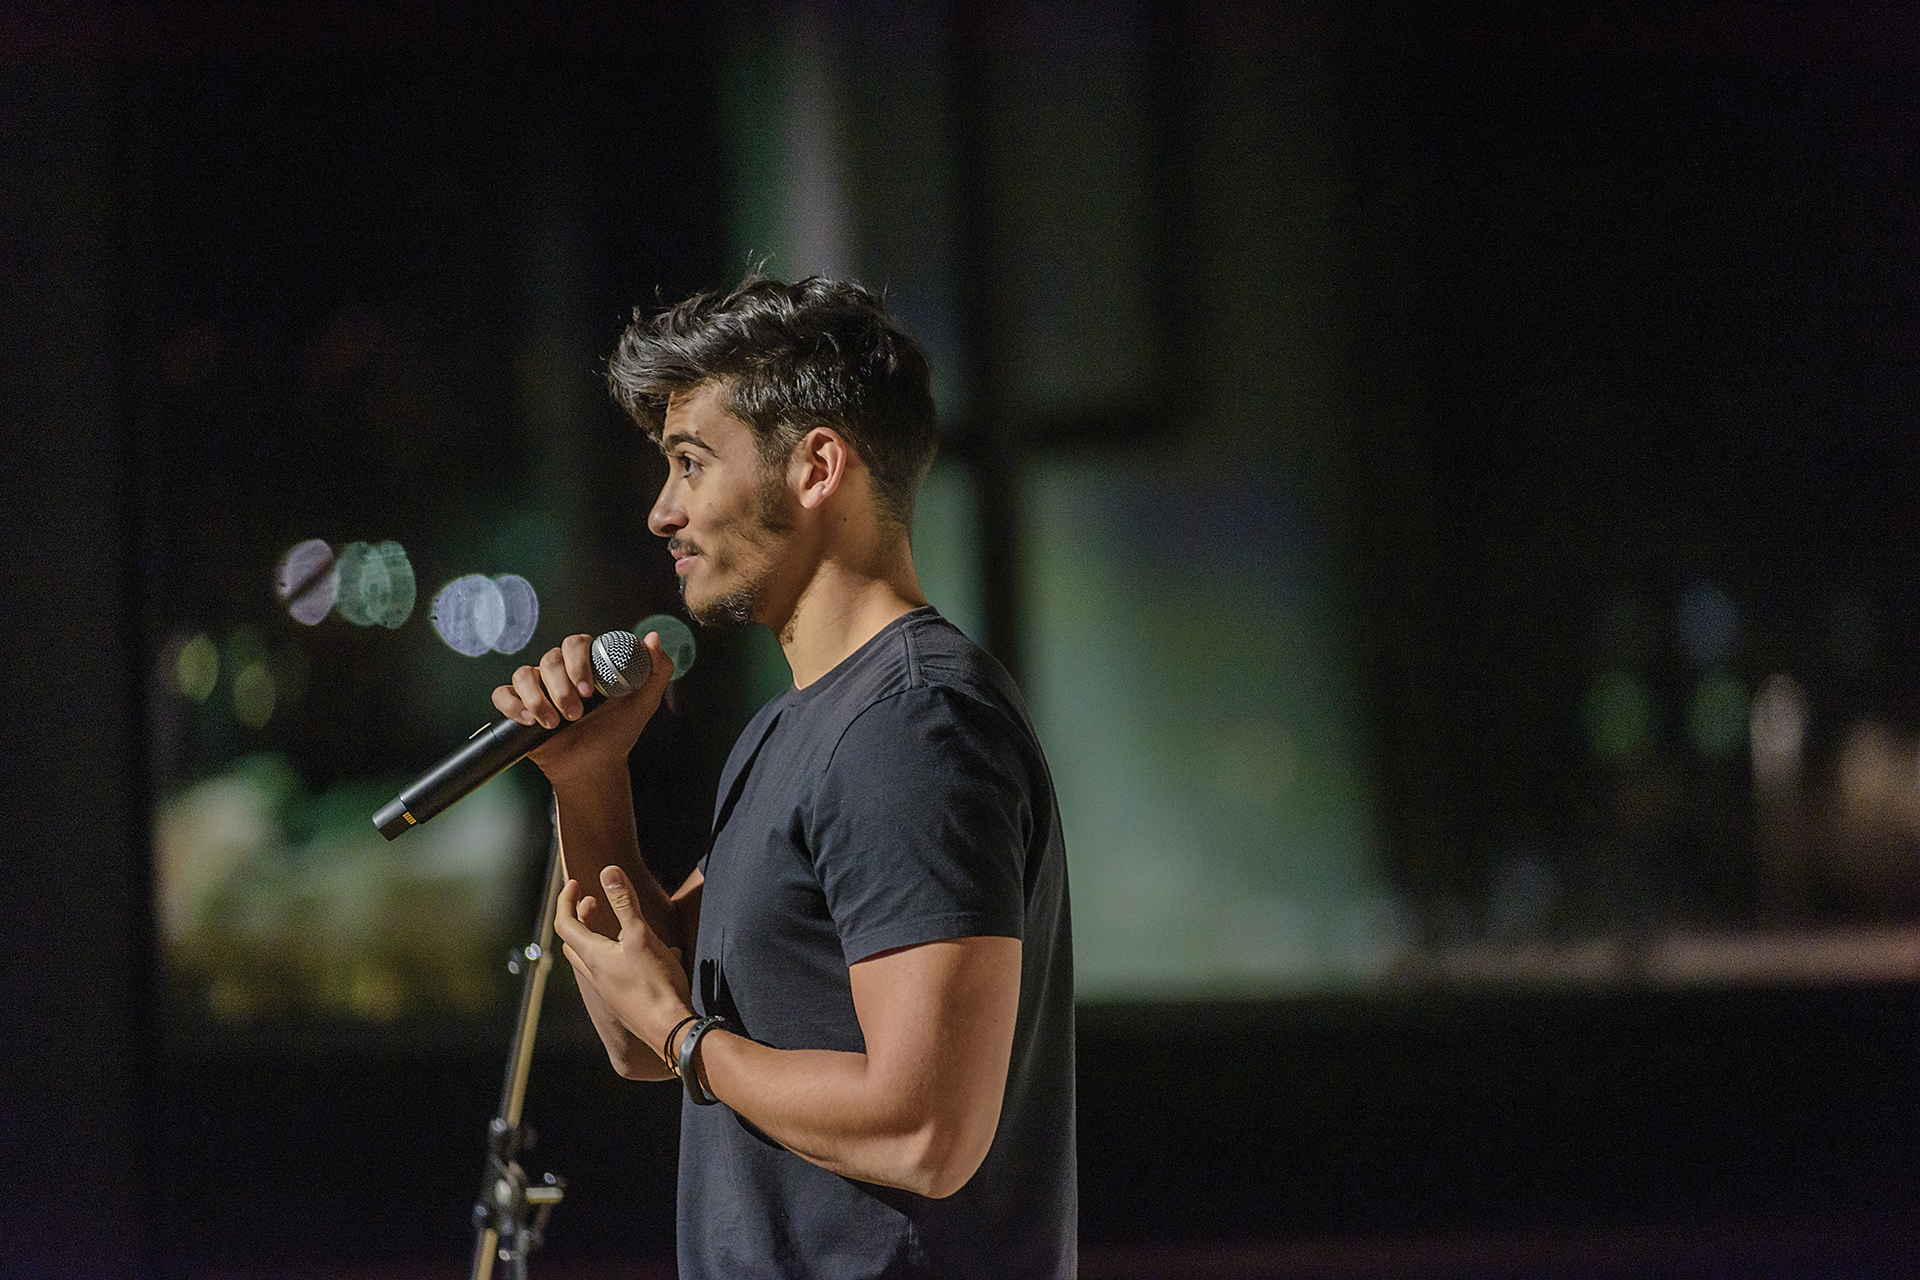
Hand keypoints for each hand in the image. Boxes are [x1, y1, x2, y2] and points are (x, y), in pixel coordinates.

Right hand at [490, 631, 673, 783]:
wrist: (594, 766)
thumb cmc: (618, 732)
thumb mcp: (644, 702)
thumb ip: (656, 670)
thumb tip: (652, 638)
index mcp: (586, 664)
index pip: (576, 644)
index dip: (579, 662)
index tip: (590, 691)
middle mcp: (559, 671)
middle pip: (550, 659)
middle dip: (562, 688)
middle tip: (575, 714)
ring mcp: (537, 688)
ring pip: (524, 675)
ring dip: (538, 700)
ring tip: (554, 724)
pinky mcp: (518, 707)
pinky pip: (503, 694)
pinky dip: (512, 704)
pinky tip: (528, 721)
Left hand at [555, 864, 692, 1056]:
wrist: (670, 1030)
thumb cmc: (655, 984)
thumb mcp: (641, 936)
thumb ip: (625, 903)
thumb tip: (608, 871)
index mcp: (593, 956)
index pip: (565, 923)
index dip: (567, 900)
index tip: (577, 883)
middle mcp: (595, 974)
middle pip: (574, 943)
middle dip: (580, 918)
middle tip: (593, 902)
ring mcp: (608, 990)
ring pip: (592, 959)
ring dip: (597, 937)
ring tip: (618, 925)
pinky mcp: (623, 1001)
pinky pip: (612, 973)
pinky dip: (619, 956)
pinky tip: (651, 953)